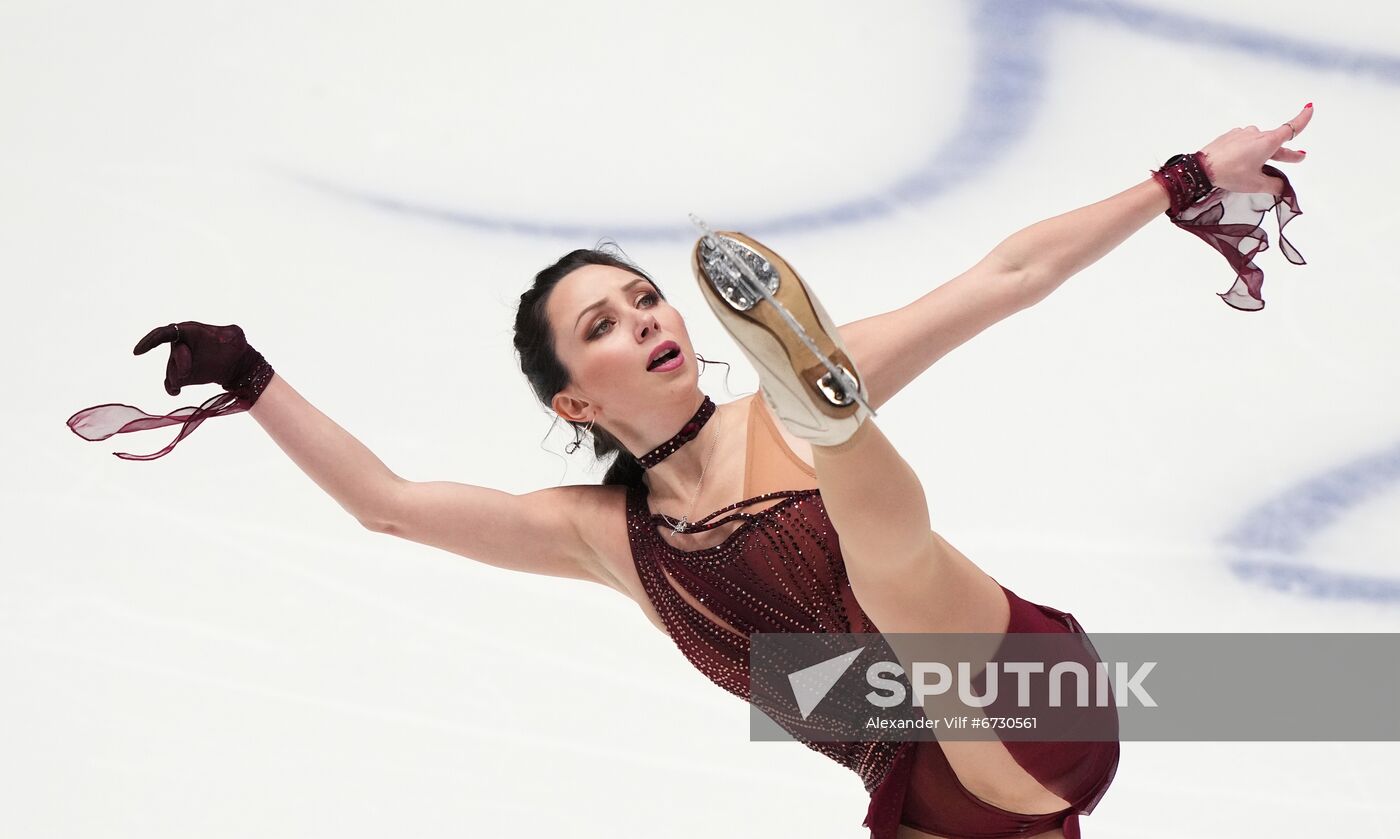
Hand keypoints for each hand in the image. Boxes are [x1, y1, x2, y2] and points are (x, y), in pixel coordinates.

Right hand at [133, 321, 263, 396]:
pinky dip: (171, 388)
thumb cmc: (234, 345)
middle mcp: (180, 346)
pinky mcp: (183, 376)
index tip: (139, 351)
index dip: (151, 341)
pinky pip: (170, 383)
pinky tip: (176, 392)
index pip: (165, 333)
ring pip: (171, 371)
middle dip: (178, 364)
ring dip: (177, 377)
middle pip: (172, 356)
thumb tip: (221, 337)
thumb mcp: (236, 335)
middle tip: (186, 373)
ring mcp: (180, 362)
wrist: (236, 364)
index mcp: (188, 331)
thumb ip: (229, 333)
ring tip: (188, 377)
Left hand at [1198, 104, 1311, 194]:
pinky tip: (1240, 162)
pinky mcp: (1229, 137)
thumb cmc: (1229, 174)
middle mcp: (1256, 134)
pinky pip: (1244, 143)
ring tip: (1259, 168)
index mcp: (1268, 142)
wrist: (1200, 169)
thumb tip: (1282, 188)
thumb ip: (1274, 186)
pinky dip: (1247, 152)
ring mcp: (1242, 134)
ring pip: (1258, 144)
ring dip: (1263, 153)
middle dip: (1286, 153)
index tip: (1310, 107)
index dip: (1303, 118)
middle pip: (1276, 143)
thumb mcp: (1256, 184)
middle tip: (1298, 158)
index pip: (1291, 128)